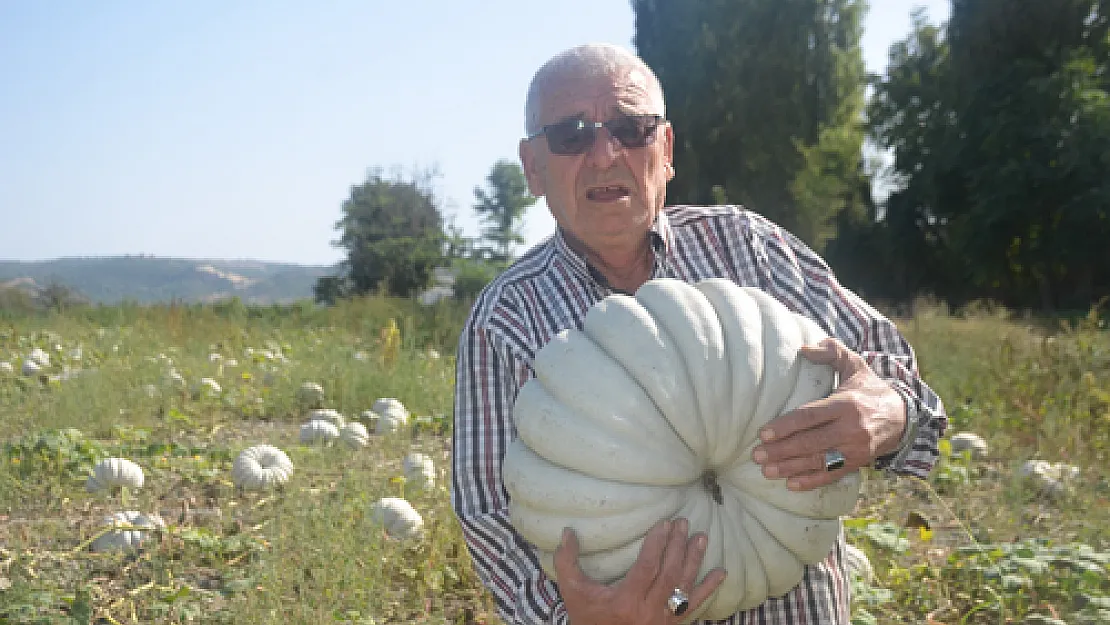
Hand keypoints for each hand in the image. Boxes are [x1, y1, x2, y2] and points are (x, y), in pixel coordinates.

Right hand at [554, 518, 725, 624]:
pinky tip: (721, 573)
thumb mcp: (573, 591)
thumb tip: (567, 532)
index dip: (657, 545)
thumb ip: (567, 561)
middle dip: (677, 547)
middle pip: (669, 575)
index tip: (664, 524)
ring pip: (683, 588)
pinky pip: (693, 606)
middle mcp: (648, 612)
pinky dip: (708, 589)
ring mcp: (662, 620)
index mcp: (625, 601)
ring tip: (701, 538)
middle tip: (683, 523)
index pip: (647, 568)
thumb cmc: (586, 618)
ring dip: (694, 561)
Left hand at [751, 337, 906, 490]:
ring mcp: (854, 449)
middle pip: (810, 442)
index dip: (786, 426)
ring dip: (791, 468)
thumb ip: (832, 353)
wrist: (902, 417)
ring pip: (818, 461)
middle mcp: (850, 428)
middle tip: (756, 455)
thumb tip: (804, 348)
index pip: (810, 416)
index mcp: (845, 404)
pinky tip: (791, 485)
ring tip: (767, 471)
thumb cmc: (869, 389)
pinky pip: (832, 474)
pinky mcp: (857, 463)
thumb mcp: (855, 365)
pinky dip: (812, 481)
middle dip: (782, 450)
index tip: (764, 433)